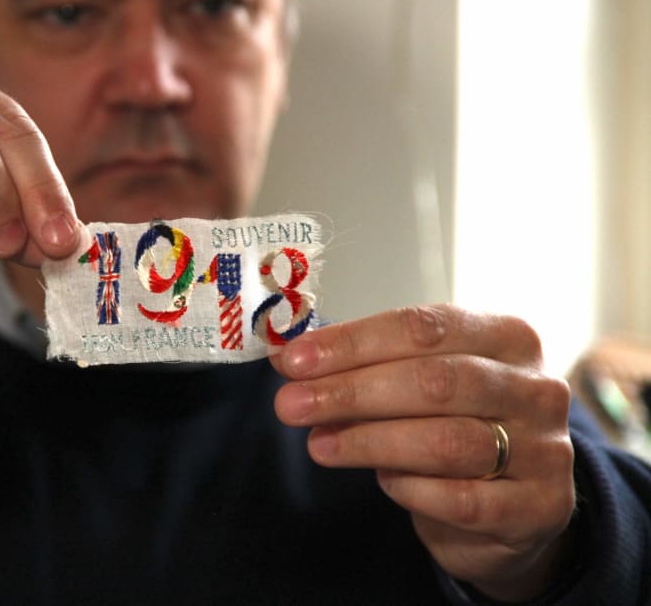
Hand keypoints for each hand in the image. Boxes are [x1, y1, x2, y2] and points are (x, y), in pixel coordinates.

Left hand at [271, 304, 575, 601]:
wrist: (513, 507)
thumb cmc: (455, 424)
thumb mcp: (417, 383)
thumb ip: (364, 369)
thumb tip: (290, 361)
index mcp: (507, 336)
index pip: (423, 327)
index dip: (352, 342)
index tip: (294, 360)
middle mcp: (535, 387)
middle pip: (434, 381)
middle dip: (352, 392)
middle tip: (291, 404)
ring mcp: (545, 450)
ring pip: (446, 441)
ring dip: (369, 441)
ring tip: (318, 444)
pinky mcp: (540, 508)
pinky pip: (461, 499)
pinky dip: (410, 488)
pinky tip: (381, 481)